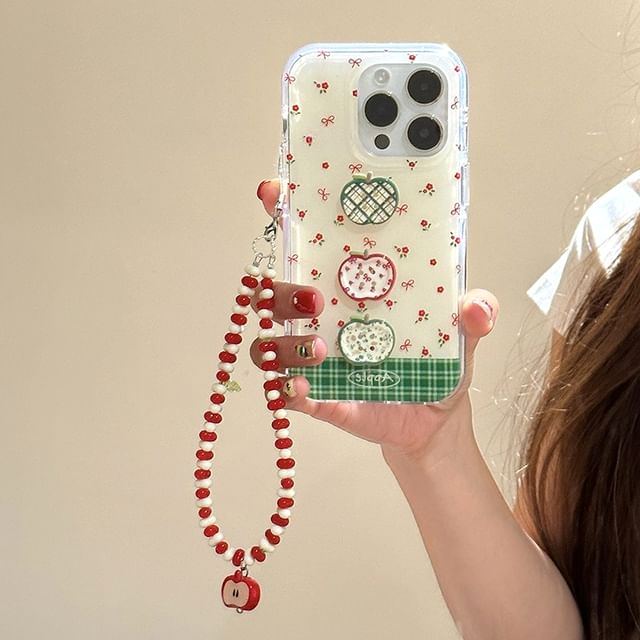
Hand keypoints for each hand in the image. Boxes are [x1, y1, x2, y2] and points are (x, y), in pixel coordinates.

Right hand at [251, 179, 498, 462]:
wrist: (434, 418)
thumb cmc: (438, 361)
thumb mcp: (463, 330)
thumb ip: (476, 312)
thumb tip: (475, 307)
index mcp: (351, 284)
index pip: (308, 241)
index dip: (285, 212)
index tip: (274, 192)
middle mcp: (324, 315)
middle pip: (276, 291)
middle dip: (282, 289)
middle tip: (315, 298)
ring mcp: (315, 356)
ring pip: (270, 341)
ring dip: (285, 341)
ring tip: (321, 348)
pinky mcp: (317, 396)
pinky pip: (287, 391)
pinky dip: (288, 389)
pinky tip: (302, 388)